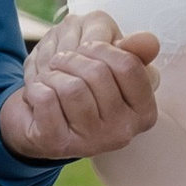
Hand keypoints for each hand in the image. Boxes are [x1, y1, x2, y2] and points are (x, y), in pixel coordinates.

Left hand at [0, 18, 160, 163]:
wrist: (41, 123)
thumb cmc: (83, 90)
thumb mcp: (110, 65)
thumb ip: (132, 50)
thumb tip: (149, 41)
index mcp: (144, 112)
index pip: (128, 65)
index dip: (102, 48)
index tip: (86, 47)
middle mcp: (123, 132)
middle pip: (98, 73)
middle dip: (72, 57)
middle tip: (60, 61)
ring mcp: (92, 143)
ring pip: (72, 87)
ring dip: (53, 73)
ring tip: (49, 78)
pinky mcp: (59, 144)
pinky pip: (46, 98)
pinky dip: (36, 87)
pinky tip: (38, 94)